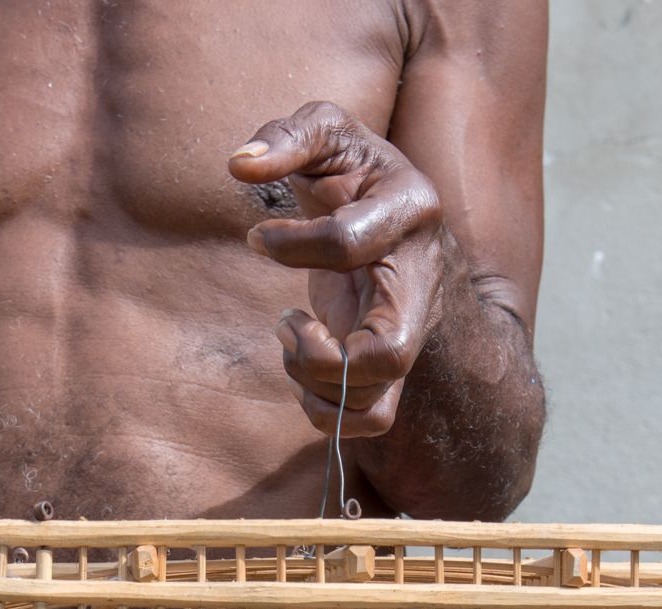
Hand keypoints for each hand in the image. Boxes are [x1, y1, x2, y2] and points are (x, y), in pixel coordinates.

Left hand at [230, 101, 445, 437]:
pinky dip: (325, 414)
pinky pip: (371, 420)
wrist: (398, 220)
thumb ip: (288, 135)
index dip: (289, 244)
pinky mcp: (394, 368)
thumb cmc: (354, 174)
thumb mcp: (330, 134)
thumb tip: (240, 164)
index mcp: (411, 209)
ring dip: (311, 383)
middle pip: (388, 355)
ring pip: (374, 398)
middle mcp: (422, 282)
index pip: (347, 243)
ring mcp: (411, 331)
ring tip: (291, 337)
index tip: (258, 239)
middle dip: (316, 356)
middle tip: (285, 323)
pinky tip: (301, 376)